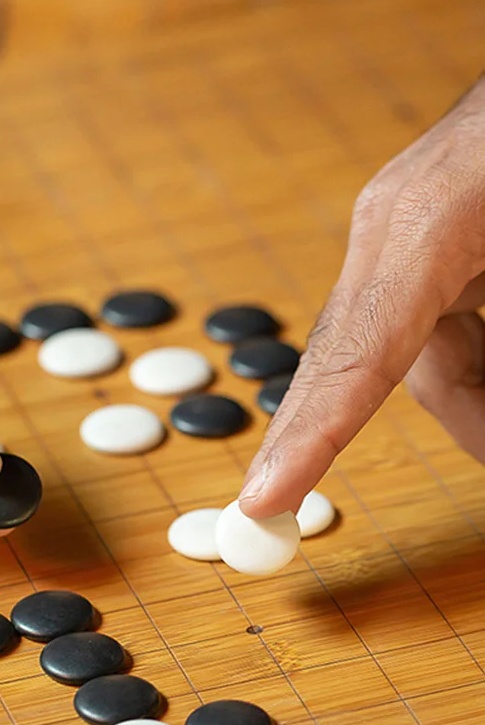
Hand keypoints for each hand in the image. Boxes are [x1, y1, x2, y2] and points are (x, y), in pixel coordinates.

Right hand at [238, 76, 484, 517]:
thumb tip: (480, 434)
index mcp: (422, 222)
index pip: (350, 359)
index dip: (305, 440)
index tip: (262, 502)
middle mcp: (392, 228)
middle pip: (370, 370)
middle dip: (422, 429)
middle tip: (415, 475)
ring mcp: (404, 226)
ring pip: (411, 352)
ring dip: (473, 394)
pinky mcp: (427, 228)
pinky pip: (433, 320)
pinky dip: (476, 355)